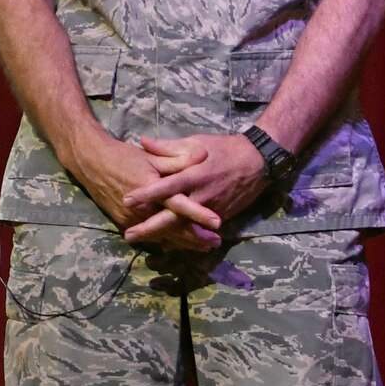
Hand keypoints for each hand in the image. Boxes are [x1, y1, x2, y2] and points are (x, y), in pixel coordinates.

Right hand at [65, 129, 221, 251]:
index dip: (198, 214)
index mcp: (152, 188)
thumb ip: (178, 159)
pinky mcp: (125, 223)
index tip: (218, 223)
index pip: (180, 204)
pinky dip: (166, 241)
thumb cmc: (124, 157)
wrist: (91, 162)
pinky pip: (149, 236)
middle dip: (195, 238)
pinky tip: (180, 245)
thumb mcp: (153, 156)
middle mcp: (143, 208)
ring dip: (183, 243)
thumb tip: (203, 154)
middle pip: (174, 228)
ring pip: (163, 236)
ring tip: (204, 247)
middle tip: (215, 243)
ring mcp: (133, 219)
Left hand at [120, 133, 268, 243]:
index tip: (126, 200)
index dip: (146, 194)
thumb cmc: (224, 149)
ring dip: (164, 237)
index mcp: (193, 175)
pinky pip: (199, 230)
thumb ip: (168, 147)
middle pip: (172, 217)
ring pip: (185, 228)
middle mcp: (200, 196)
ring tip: (145, 243)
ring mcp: (211, 210)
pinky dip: (184, 237)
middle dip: (150, 228)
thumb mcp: (196, 143)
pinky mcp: (221, 217)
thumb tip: (143, 142)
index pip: (165, 187)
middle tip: (129, 235)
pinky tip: (168, 243)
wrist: (257, 163)